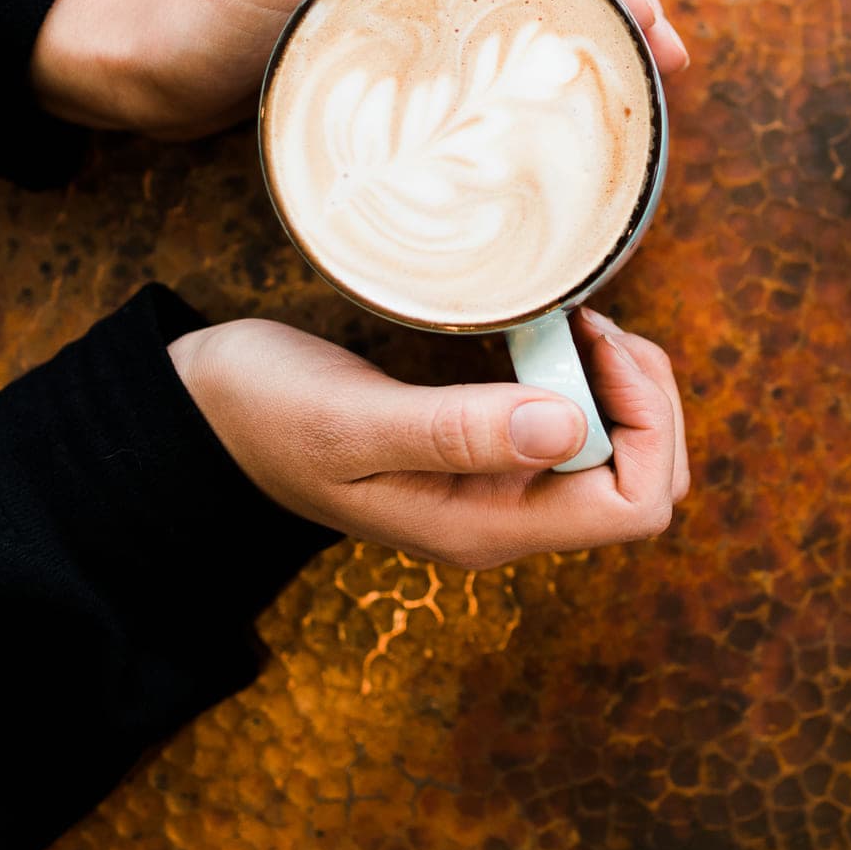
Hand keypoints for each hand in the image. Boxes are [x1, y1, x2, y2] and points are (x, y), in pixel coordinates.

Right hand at [169, 307, 688, 568]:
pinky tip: (555, 333)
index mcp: (486, 527)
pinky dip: (590, 378)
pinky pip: (579, 429)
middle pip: (645, 481)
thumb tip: (567, 425)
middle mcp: (506, 519)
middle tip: (593, 323)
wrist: (204, 415)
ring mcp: (498, 489)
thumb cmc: (266, 415)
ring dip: (622, 385)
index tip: (595, 343)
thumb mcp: (352, 421)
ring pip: (621, 454)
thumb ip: (455, 430)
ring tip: (578, 322)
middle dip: (646, 398)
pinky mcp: (486, 453)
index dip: (646, 423)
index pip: (635, 504)